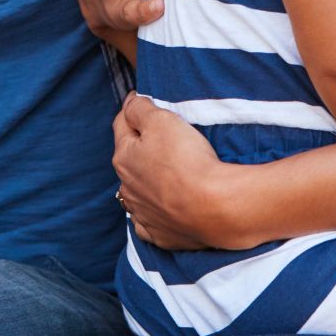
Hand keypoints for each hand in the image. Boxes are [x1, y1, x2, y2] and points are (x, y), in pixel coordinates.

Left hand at [114, 93, 243, 249]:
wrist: (213, 208)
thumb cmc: (187, 160)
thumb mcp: (161, 120)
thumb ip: (139, 108)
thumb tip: (130, 102)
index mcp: (124, 158)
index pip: (121, 125)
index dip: (131, 109)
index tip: (139, 100)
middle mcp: (127, 188)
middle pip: (129, 159)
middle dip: (138, 147)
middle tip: (158, 137)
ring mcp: (142, 215)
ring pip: (138, 192)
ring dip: (145, 181)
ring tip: (163, 173)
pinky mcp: (160, 235)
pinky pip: (150, 222)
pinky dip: (154, 213)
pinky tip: (164, 208)